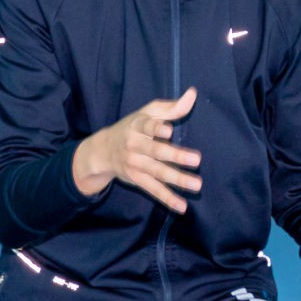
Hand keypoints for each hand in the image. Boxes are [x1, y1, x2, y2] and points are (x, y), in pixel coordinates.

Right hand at [73, 88, 201, 211]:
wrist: (103, 150)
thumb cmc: (133, 126)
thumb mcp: (148, 112)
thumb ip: (171, 106)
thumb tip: (193, 94)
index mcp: (137, 126)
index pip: (147, 126)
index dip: (156, 128)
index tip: (168, 130)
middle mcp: (135, 145)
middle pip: (156, 151)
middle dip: (176, 156)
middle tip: (197, 159)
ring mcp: (135, 165)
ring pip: (158, 173)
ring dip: (178, 180)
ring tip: (197, 185)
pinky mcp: (137, 180)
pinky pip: (153, 190)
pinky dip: (167, 199)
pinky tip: (182, 206)